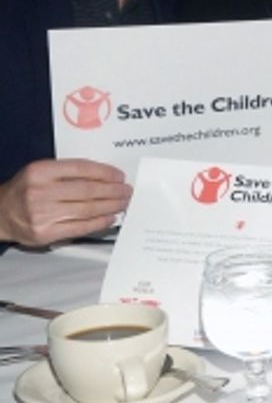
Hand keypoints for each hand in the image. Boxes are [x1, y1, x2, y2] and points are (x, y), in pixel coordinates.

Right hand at [0, 159, 129, 246]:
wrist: (1, 213)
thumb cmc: (26, 190)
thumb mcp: (40, 173)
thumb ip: (67, 172)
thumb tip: (105, 177)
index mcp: (39, 172)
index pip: (80, 169)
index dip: (104, 172)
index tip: (119, 175)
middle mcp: (40, 192)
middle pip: (87, 190)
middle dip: (113, 190)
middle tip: (127, 190)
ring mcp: (43, 214)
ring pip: (87, 209)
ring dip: (111, 206)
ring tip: (123, 203)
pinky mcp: (46, 233)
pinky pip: (81, 227)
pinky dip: (99, 222)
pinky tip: (110, 217)